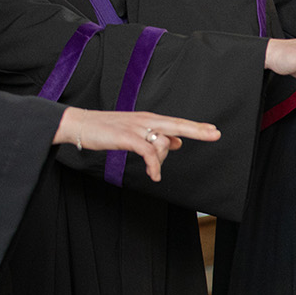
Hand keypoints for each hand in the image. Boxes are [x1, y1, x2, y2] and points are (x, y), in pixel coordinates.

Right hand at [54, 108, 220, 182]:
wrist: (80, 124)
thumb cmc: (106, 130)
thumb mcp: (135, 132)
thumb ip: (156, 136)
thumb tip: (178, 142)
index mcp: (149, 119)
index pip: (177, 122)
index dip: (195, 126)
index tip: (212, 129)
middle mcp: (146, 120)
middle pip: (177, 125)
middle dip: (197, 130)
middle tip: (215, 134)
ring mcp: (136, 128)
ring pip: (162, 142)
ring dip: (161, 161)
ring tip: (152, 170)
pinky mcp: (126, 137)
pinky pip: (148, 152)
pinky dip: (153, 165)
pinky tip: (154, 175)